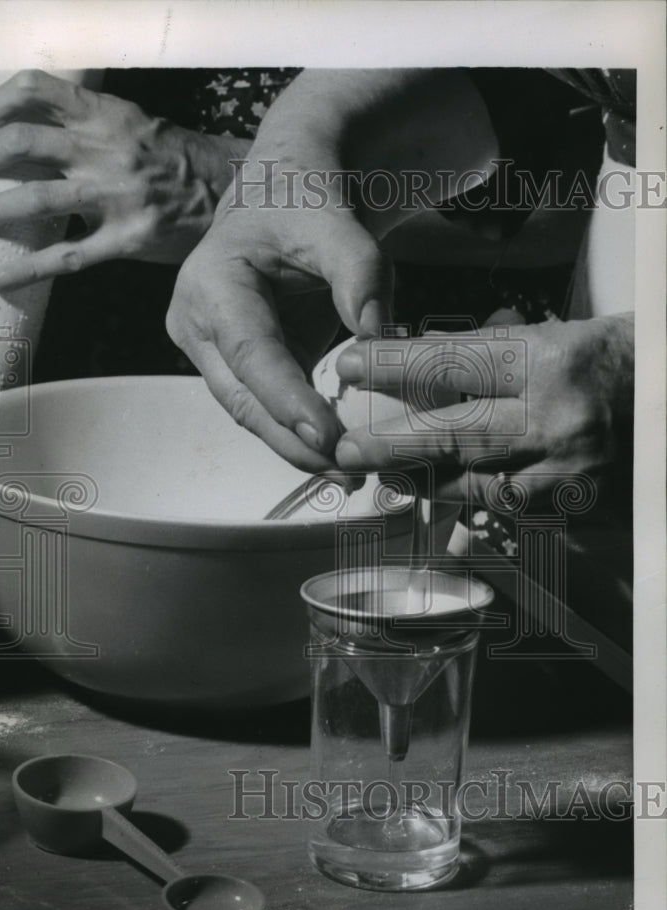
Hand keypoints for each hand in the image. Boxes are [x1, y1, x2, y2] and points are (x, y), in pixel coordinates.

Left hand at [0, 70, 249, 288]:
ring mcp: (117, 196)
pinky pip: (68, 256)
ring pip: (37, 199)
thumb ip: (84, 125)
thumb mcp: (131, 124)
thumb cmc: (173, 159)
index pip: (34, 92)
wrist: (228, 191)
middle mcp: (106, 150)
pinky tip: (2, 278)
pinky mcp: (128, 238)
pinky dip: (28, 268)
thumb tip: (26, 138)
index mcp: (104, 115)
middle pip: (21, 143)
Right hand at [166, 162, 393, 471]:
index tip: (326, 437)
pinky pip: (266, 408)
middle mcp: (198, 324)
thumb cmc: (305, 202)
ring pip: (252, 414)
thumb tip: (378, 334)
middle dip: (294, 441)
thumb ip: (360, 273)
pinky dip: (300, 432)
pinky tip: (335, 454)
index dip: (287, 401)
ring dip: (298, 447)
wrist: (284, 195)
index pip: (251, 355)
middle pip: (244, 400)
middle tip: (347, 471)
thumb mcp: (338, 222)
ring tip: (348, 474)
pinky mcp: (235, 369)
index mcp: (211, 284)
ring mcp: (212, 352)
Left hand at [332, 312, 633, 506]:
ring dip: (426, 482)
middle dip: (392, 444)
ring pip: (478, 487)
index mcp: (552, 362)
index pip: (454, 361)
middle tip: (345, 449)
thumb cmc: (624, 363)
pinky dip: (476, 502)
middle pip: (456, 436)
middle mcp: (558, 422)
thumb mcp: (561, 336)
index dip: (394, 365)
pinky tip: (447, 492)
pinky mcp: (582, 510)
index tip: (352, 365)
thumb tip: (428, 360)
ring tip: (385, 474)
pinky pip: (514, 514)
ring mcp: (571, 474)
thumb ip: (495, 353)